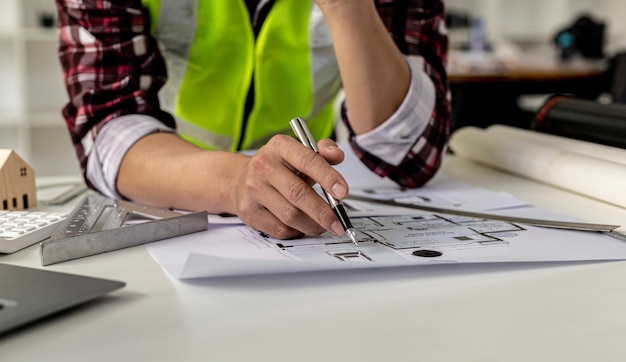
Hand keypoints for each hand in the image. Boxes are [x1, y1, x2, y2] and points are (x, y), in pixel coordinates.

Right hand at [233, 134, 348, 239]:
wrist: (240, 179)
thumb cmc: (279, 167)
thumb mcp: (300, 152)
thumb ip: (322, 152)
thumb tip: (337, 156)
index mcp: (280, 147)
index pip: (308, 160)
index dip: (328, 178)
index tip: (343, 192)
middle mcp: (263, 166)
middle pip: (298, 193)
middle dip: (323, 212)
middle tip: (339, 222)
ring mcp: (253, 190)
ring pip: (290, 215)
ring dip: (312, 225)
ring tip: (323, 226)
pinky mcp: (249, 211)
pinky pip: (279, 228)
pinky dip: (296, 231)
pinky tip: (303, 227)